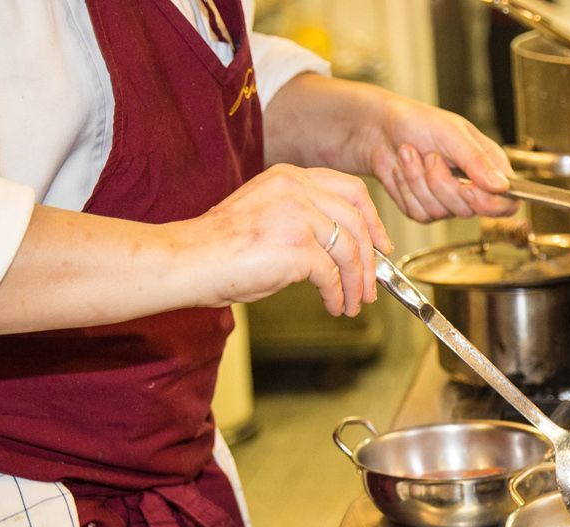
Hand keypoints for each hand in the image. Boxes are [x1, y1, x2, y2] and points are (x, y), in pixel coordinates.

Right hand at [178, 164, 391, 316]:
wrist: (188, 260)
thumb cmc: (220, 246)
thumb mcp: (267, 215)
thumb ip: (304, 220)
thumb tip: (340, 250)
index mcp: (290, 177)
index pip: (351, 190)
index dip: (373, 220)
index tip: (381, 245)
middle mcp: (297, 189)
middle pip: (358, 221)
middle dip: (371, 259)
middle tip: (371, 285)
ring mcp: (298, 215)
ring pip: (350, 250)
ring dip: (357, 283)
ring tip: (353, 304)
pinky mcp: (296, 247)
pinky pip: (332, 275)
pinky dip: (337, 295)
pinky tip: (333, 306)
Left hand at [362, 95, 517, 221]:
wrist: (379, 128)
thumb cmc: (416, 121)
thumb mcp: (451, 133)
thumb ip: (478, 160)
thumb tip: (502, 185)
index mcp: (488, 165)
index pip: (507, 202)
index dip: (491, 204)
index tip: (469, 190)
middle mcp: (471, 186)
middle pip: (470, 210)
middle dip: (442, 183)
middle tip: (430, 155)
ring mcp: (447, 200)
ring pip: (441, 212)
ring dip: (419, 182)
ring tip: (411, 154)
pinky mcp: (424, 209)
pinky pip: (420, 213)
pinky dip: (406, 189)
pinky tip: (402, 169)